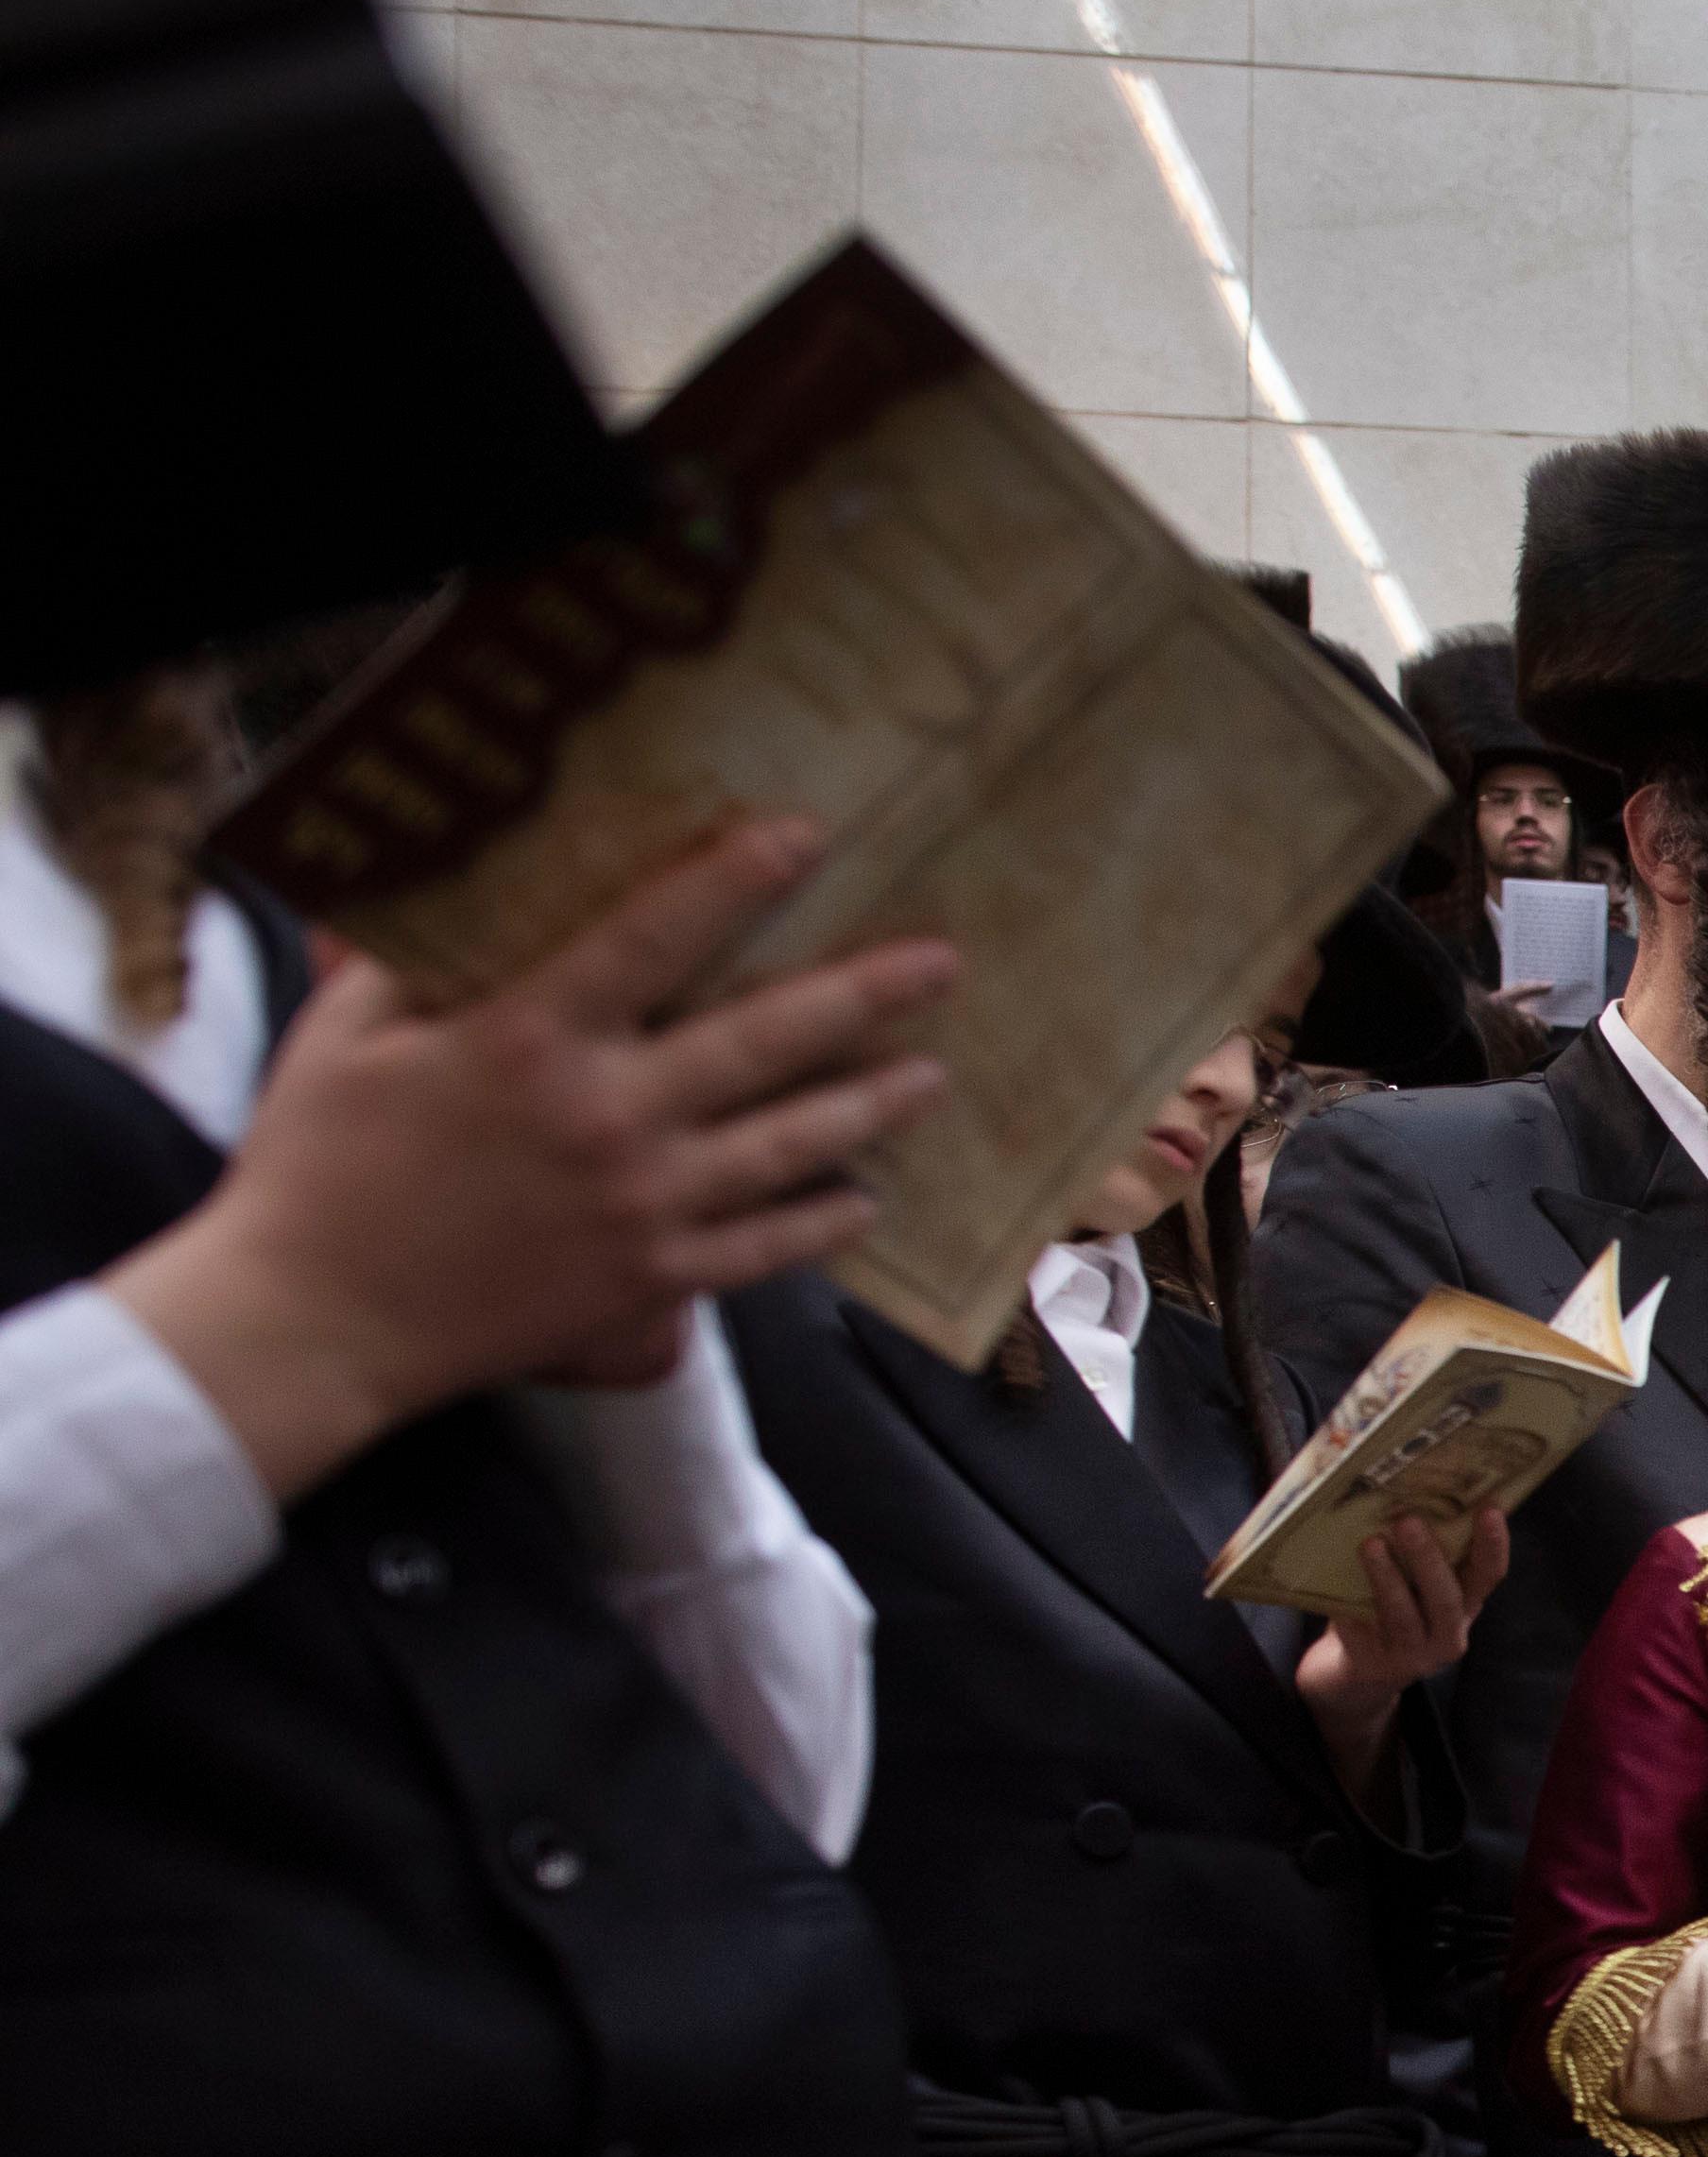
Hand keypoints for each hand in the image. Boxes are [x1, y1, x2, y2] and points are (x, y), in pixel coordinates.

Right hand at [103, 815, 956, 1503]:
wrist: (314, 1318)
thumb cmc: (318, 1165)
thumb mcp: (349, 1036)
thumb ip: (416, 964)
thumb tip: (470, 897)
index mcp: (527, 1039)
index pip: (654, 938)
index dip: (735, 881)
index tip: (807, 838)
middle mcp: (607, 1117)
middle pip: (764, 1041)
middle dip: (864, 995)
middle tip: (944, 962)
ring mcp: (641, 1204)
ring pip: (790, 1145)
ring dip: (872, 1105)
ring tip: (932, 1075)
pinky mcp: (650, 1280)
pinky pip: (764, 1246)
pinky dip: (821, 1221)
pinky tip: (865, 1197)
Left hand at [1291, 1501, 1505, 1808]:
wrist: (1359, 1672)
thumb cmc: (1391, 1609)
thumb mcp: (1416, 1584)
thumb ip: (1420, 1554)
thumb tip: (1405, 1493)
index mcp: (1465, 1606)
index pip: (1489, 1576)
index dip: (1494, 1545)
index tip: (1491, 1508)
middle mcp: (1448, 1634)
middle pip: (1445, 1598)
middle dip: (1428, 1559)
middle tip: (1408, 1521)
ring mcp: (1413, 1655)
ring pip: (1403, 1617)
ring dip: (1388, 1580)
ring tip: (1371, 1545)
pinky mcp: (1376, 1666)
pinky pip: (1361, 1632)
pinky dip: (1349, 1610)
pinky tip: (1335, 1589)